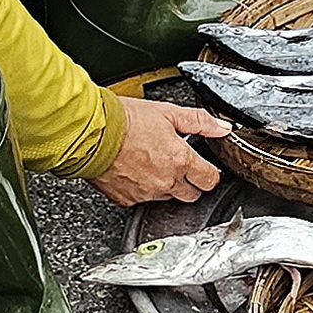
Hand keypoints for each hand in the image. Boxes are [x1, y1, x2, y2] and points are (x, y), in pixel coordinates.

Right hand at [89, 97, 232, 206]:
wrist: (90, 133)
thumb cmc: (124, 120)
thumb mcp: (167, 112)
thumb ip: (199, 121)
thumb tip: (222, 127)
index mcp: (180, 160)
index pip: (210, 180)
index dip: (209, 173)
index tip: (204, 168)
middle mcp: (166, 181)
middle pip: (192, 194)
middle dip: (190, 182)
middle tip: (177, 164)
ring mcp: (146, 193)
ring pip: (167, 198)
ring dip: (166, 185)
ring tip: (152, 162)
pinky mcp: (127, 200)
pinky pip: (143, 199)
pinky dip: (143, 189)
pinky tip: (135, 171)